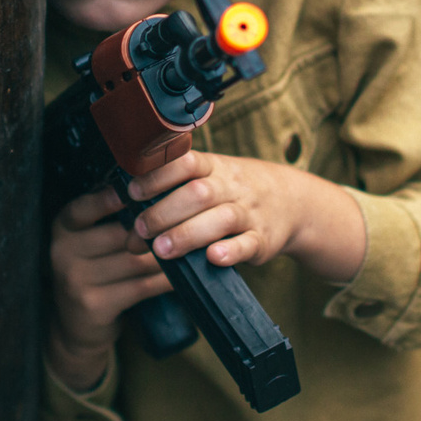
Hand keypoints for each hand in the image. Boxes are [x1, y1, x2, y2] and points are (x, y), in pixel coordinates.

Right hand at [47, 188, 171, 390]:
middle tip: (191, 218)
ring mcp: (76, 280)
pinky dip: (166, 280)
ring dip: (168, 255)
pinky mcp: (94, 305)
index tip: (145, 190)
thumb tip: (154, 185)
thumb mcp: (91, 239)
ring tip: (194, 245)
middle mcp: (63, 251)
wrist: (78, 325)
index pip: (86, 206)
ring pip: (135, 261)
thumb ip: (111, 215)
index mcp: (63, 227)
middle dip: (157, 229)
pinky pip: (141, 287)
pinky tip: (186, 275)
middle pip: (120, 234)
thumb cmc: (96, 270)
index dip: (113, 198)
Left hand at [123, 150, 367, 287]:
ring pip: (220, 218)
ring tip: (162, 250)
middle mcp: (231, 187)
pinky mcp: (263, 239)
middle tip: (139, 231)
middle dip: (165, 212)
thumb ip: (177, 182)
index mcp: (214, 168)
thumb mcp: (212, 174)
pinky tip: (213, 257)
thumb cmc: (235, 190)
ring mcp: (249, 213)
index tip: (133, 192)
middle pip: (198, 193)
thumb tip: (128, 199)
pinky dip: (231, 251)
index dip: (157, 176)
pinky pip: (249, 244)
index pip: (185, 163)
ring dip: (188, 234)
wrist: (292, 201)